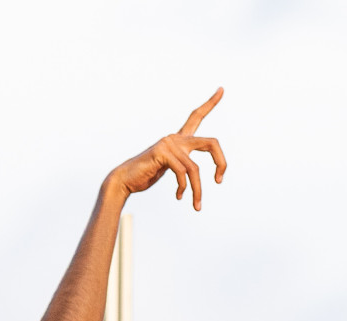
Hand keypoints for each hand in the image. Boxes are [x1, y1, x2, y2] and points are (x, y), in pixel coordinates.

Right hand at [109, 88, 227, 210]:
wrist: (125, 180)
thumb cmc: (146, 175)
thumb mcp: (170, 168)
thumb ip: (183, 165)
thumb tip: (194, 172)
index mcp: (179, 139)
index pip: (196, 117)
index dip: (210, 103)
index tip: (222, 89)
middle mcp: (176, 137)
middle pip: (212, 143)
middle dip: (221, 162)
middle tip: (220, 181)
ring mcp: (169, 144)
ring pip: (195, 169)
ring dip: (197, 190)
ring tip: (196, 206)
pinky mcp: (162, 153)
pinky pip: (183, 173)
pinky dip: (183, 188)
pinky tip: (178, 196)